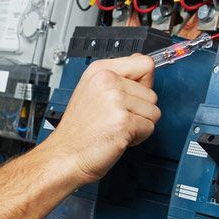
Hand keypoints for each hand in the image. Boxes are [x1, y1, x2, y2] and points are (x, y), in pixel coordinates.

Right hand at [43, 53, 159, 184]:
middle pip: (152, 93)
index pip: (145, 64)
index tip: (132, 95)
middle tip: (115, 118)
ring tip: (116, 128)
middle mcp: (107, 81)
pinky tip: (118, 137)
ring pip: (153, 112)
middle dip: (140, 110)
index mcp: (100, 70)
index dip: (145, 83)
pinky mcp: (123, 122)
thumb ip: (120, 77)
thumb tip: (145, 64)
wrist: (65, 155)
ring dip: (140, 125)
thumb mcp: (92, 90)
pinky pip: (150, 128)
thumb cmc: (78, 129)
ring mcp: (115, 101)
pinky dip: (138, 137)